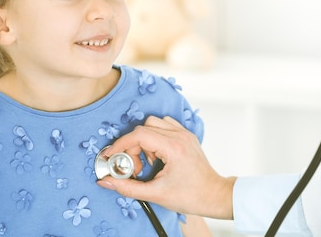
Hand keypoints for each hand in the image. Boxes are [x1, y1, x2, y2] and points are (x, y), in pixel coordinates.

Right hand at [97, 115, 235, 218]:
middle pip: (144, 128)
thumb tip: (106, 181)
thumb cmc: (191, 196)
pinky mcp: (187, 137)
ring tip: (148, 162)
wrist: (214, 196)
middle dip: (133, 146)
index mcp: (174, 148)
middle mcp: (180, 136)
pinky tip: (157, 155)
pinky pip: (165, 126)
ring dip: (145, 140)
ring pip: (154, 123)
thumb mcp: (155, 195)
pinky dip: (156, 137)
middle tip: (135, 168)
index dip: (121, 144)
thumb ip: (127, 187)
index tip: (111, 156)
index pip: (139, 135)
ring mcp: (185, 134)